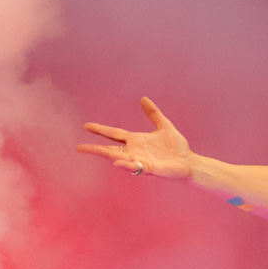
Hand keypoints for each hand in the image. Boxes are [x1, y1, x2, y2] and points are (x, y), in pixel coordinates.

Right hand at [77, 97, 193, 177]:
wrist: (189, 161)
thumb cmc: (177, 147)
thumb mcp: (164, 125)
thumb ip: (153, 113)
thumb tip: (143, 99)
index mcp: (136, 140)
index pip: (114, 134)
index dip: (100, 130)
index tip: (86, 126)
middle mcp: (134, 151)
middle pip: (110, 150)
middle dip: (94, 148)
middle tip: (78, 148)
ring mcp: (140, 160)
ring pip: (118, 159)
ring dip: (107, 156)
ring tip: (92, 151)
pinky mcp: (149, 168)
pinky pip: (135, 167)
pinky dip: (126, 165)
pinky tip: (118, 162)